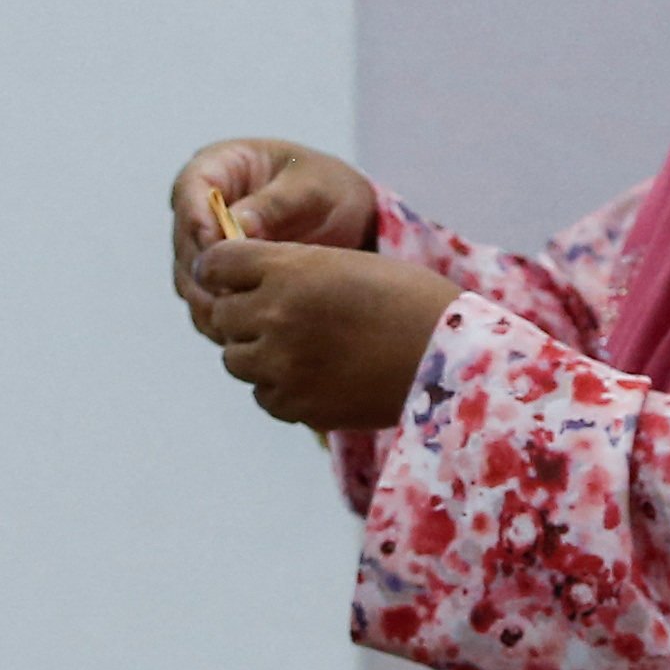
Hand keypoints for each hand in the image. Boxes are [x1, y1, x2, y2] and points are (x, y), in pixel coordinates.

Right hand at [171, 140, 377, 335]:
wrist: (344, 216)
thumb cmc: (328, 187)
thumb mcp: (312, 186)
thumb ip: (275, 203)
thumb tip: (237, 224)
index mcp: (216, 167)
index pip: (190, 190)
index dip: (199, 220)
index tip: (218, 245)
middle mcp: (199, 207)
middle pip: (184, 242)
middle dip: (206, 269)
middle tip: (231, 293)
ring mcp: (202, 245)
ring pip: (188, 278)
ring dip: (209, 301)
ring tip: (240, 320)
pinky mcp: (214, 277)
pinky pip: (204, 302)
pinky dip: (219, 319)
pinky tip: (244, 335)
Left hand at [191, 241, 460, 430]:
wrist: (454, 359)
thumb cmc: (412, 301)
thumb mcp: (347, 264)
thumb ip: (291, 270)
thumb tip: (245, 287)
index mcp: (288, 270)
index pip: (215, 264)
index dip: (224, 270)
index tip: (236, 278)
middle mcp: (273, 316)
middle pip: (222, 316)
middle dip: (245, 315)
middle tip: (284, 319)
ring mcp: (280, 365)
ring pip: (236, 359)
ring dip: (260, 354)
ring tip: (304, 351)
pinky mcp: (295, 405)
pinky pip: (264, 395)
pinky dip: (282, 388)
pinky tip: (318, 377)